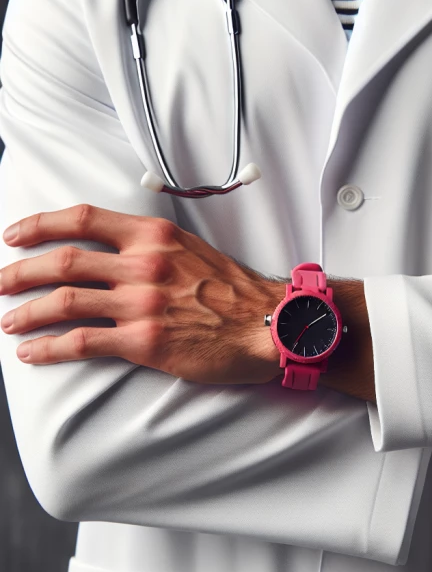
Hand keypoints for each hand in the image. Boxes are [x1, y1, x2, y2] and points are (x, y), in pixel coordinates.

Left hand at [0, 205, 284, 383]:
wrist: (266, 323)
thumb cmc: (233, 290)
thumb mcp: (192, 250)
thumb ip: (152, 246)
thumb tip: (116, 252)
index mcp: (154, 236)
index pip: (82, 220)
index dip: (39, 226)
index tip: (14, 235)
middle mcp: (144, 263)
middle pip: (63, 261)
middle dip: (19, 272)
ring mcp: (142, 302)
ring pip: (64, 301)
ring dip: (26, 311)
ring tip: (9, 320)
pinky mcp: (145, 341)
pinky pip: (82, 341)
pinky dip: (48, 347)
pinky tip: (32, 352)